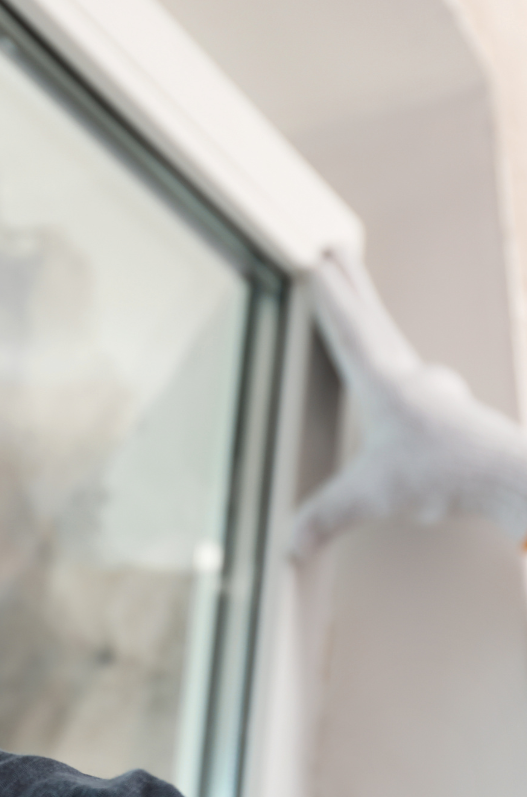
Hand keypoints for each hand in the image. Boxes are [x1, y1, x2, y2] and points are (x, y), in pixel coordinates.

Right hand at [291, 251, 526, 558]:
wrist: (514, 477)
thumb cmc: (447, 474)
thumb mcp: (372, 498)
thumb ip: (326, 518)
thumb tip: (290, 546)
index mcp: (383, 382)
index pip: (347, 329)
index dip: (328, 295)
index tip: (316, 259)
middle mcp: (410, 376)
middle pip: (373, 317)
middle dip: (351, 284)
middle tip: (337, 250)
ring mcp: (435, 390)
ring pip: (394, 342)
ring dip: (375, 319)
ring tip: (361, 308)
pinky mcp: (450, 411)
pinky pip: (411, 375)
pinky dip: (394, 362)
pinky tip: (398, 382)